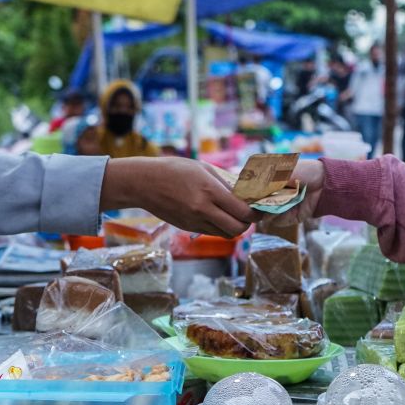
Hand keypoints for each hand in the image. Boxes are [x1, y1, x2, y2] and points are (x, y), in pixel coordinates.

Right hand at [101, 157, 253, 237]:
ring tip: (235, 215)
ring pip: (225, 234)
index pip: (242, 211)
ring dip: (234, 227)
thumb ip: (224, 183)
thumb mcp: (203, 169)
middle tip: (250, 214)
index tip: (259, 208)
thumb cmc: (174, 170)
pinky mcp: (188, 227)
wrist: (144, 183)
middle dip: (248, 224)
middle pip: (237, 229)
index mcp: (209, 191)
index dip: (255, 213)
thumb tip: (245, 194)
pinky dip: (220, 228)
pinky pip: (212, 233)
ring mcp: (194, 221)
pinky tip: (219, 216)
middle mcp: (202, 209)